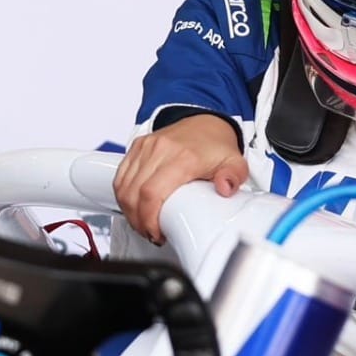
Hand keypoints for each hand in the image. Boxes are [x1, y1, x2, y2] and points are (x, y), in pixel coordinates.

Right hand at [113, 113, 247, 244]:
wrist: (206, 122)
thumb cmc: (216, 146)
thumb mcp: (234, 163)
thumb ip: (234, 177)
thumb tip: (225, 188)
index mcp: (182, 157)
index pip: (152, 192)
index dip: (148, 219)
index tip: (157, 233)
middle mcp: (160, 150)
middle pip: (134, 193)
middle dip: (138, 220)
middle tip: (150, 233)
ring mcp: (146, 147)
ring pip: (123, 186)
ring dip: (128, 211)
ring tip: (142, 224)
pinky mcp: (138, 146)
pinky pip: (121, 176)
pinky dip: (122, 195)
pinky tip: (132, 207)